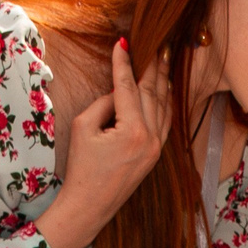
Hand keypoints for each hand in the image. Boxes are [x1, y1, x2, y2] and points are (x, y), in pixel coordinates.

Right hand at [45, 39, 169, 247]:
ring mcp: (156, 147)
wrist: (90, 205)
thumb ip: (104, 103)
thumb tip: (119, 90)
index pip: (128, 87)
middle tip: (154, 43)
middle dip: (151, 66)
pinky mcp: (156, 154)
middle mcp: (150, 137)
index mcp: (132, 130)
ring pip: (163, 106)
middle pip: (152, 92)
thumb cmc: (82, 168)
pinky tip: (164, 89)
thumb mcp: (84, 127)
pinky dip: (165, 102)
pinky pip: (165, 121)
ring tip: (162, 59)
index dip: (124, 62)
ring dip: (162, 81)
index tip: (123, 42)